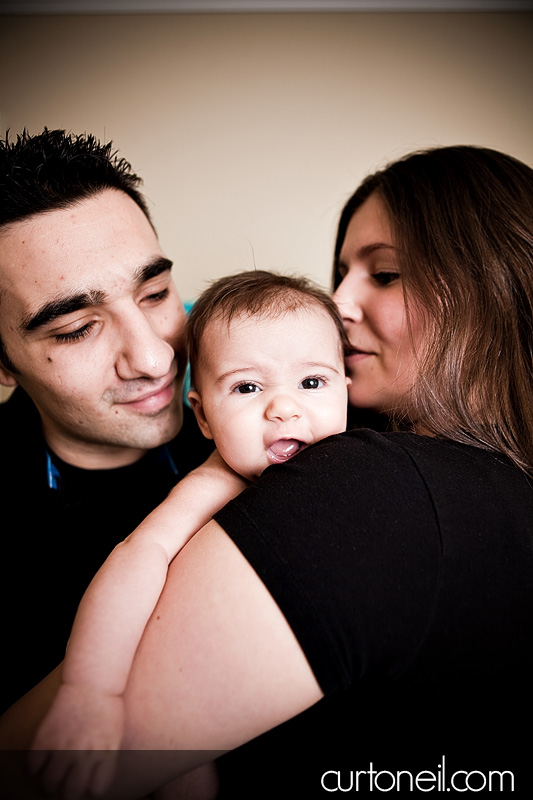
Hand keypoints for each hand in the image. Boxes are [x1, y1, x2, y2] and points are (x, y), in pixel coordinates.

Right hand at [27, 682, 124, 799]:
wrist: (93, 682)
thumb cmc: (108, 708)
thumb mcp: (115, 736)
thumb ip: (105, 760)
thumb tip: (94, 784)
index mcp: (105, 752)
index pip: (96, 789)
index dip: (90, 789)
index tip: (87, 784)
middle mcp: (84, 752)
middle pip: (71, 793)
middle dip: (68, 795)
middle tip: (65, 788)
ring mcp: (63, 744)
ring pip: (49, 784)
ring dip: (49, 786)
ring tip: (51, 780)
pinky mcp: (45, 735)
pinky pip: (32, 766)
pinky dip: (34, 769)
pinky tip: (41, 763)